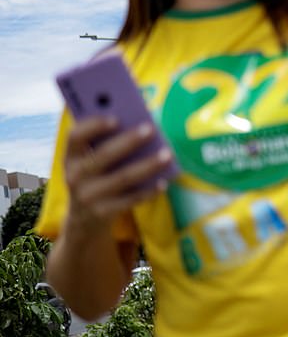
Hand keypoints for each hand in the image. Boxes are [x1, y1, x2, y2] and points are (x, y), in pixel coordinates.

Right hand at [62, 116, 172, 234]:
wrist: (84, 218)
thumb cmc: (96, 176)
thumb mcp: (91, 160)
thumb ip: (107, 142)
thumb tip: (139, 125)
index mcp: (71, 157)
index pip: (75, 137)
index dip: (93, 126)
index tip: (116, 118)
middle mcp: (75, 176)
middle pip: (103, 155)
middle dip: (128, 141)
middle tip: (151, 129)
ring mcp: (88, 197)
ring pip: (122, 178)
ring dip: (147, 165)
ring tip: (167, 154)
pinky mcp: (103, 213)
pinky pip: (131, 200)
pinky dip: (148, 191)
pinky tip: (164, 181)